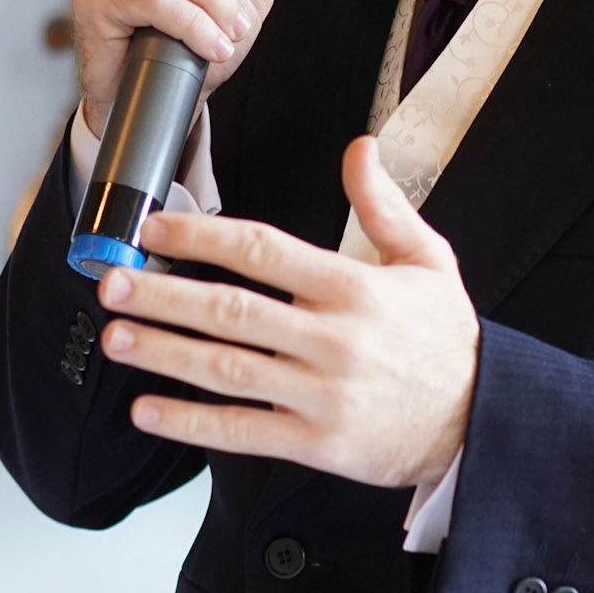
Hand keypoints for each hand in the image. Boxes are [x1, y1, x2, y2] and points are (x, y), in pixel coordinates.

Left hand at [96, 137, 480, 486]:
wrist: (480, 420)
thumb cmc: (448, 341)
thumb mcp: (428, 260)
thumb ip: (384, 204)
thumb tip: (360, 150)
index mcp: (354, 288)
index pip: (263, 251)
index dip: (202, 236)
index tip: (157, 229)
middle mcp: (333, 339)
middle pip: (231, 311)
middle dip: (163, 295)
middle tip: (113, 283)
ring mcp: (321, 395)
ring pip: (226, 370)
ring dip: (164, 353)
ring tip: (116, 337)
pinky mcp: (316, 443)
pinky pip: (242, 430)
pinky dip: (190, 423)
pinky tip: (148, 411)